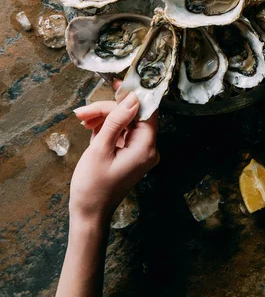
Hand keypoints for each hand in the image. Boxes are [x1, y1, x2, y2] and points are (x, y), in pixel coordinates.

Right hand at [71, 80, 158, 224]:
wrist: (88, 215)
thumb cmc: (93, 187)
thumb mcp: (101, 149)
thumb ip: (116, 121)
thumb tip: (131, 98)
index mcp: (146, 147)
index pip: (146, 111)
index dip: (133, 95)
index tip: (117, 83)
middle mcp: (147, 148)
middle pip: (131, 115)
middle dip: (107, 110)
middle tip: (83, 112)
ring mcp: (139, 152)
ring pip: (124, 122)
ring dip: (103, 118)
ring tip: (82, 120)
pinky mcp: (129, 154)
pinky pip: (120, 133)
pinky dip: (105, 129)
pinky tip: (90, 129)